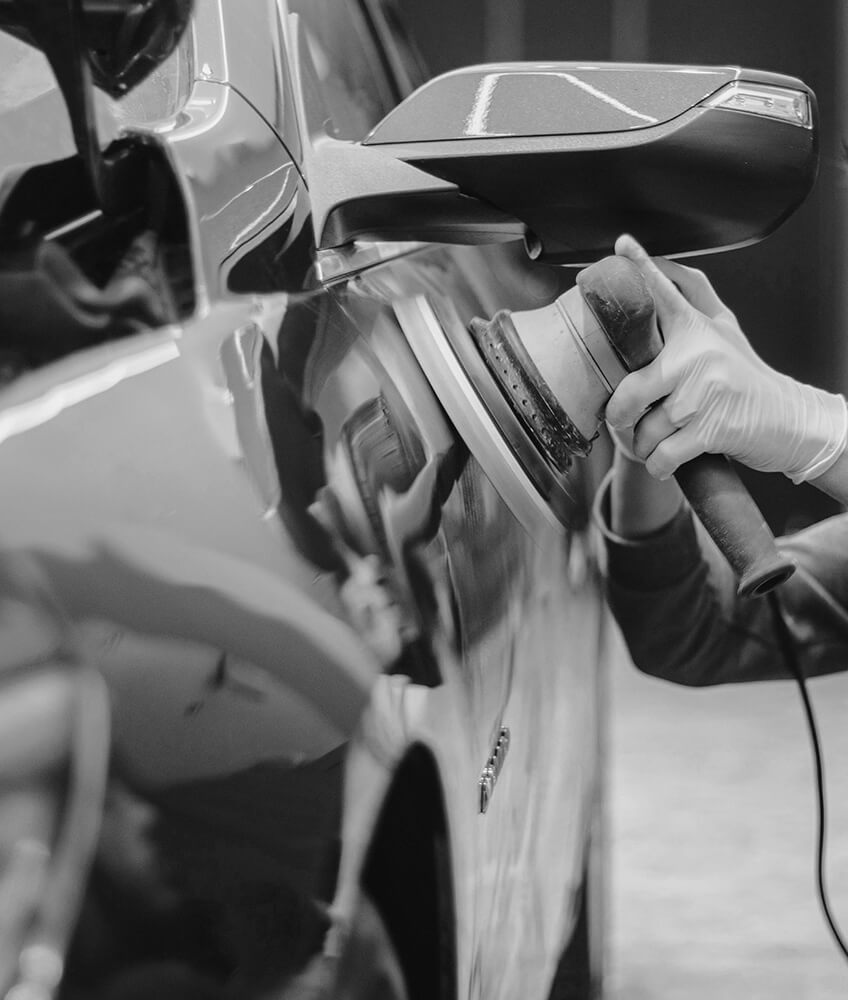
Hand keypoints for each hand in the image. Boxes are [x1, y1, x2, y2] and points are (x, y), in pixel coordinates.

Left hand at [605, 235, 847, 483]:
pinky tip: (665, 460)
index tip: (623, 243)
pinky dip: (658, 465)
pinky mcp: (711, 429)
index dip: (642, 267)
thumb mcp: (722, 333)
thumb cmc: (745, 377)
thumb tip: (653, 269)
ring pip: (644, 431)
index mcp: (697, 329)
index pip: (665, 291)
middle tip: (626, 421)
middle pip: (629, 393)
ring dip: (643, 446)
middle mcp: (698, 355)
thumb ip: (690, 304)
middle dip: (620, 418)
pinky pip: (661, 455)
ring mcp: (705, 393)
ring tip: (658, 440)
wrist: (789, 420)